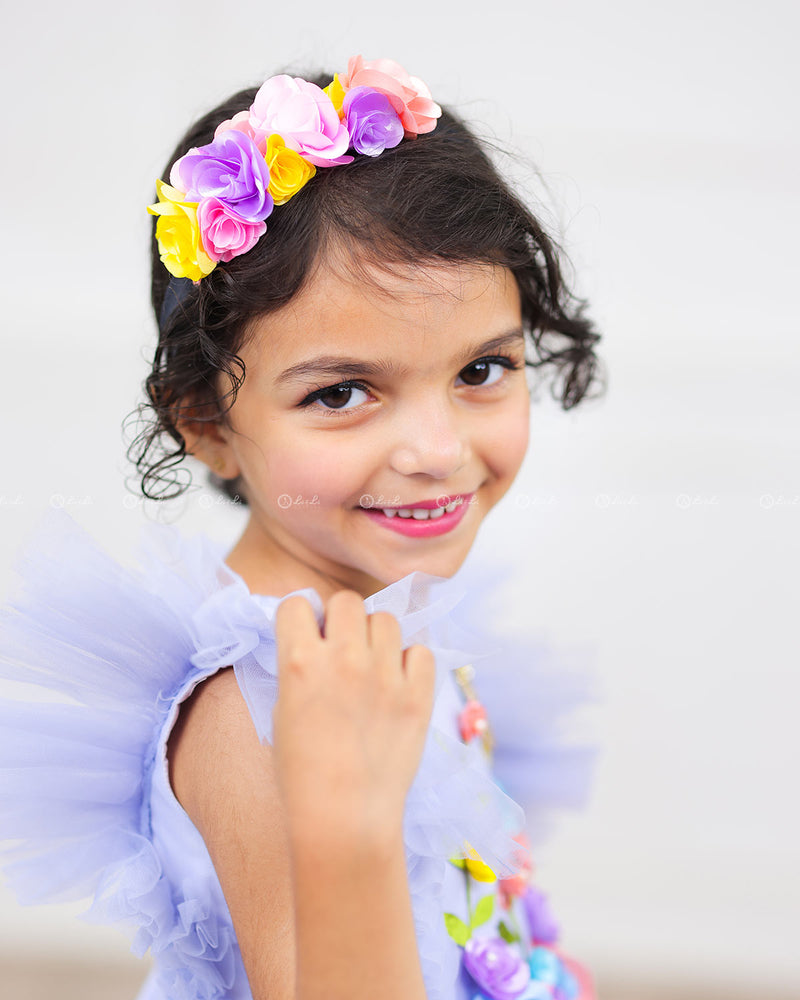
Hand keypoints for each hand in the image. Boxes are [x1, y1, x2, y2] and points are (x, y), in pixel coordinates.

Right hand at [272, 589, 434, 842]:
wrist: (344, 820)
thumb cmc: (302, 773)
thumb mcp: (283, 711)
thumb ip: (300, 668)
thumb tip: (317, 641)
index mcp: (299, 663)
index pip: (297, 603)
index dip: (301, 619)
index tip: (307, 637)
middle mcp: (343, 660)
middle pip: (346, 601)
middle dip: (341, 620)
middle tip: (343, 649)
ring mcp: (385, 676)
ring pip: (386, 619)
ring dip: (376, 637)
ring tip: (373, 668)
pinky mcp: (418, 695)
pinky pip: (420, 651)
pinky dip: (410, 663)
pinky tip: (398, 685)